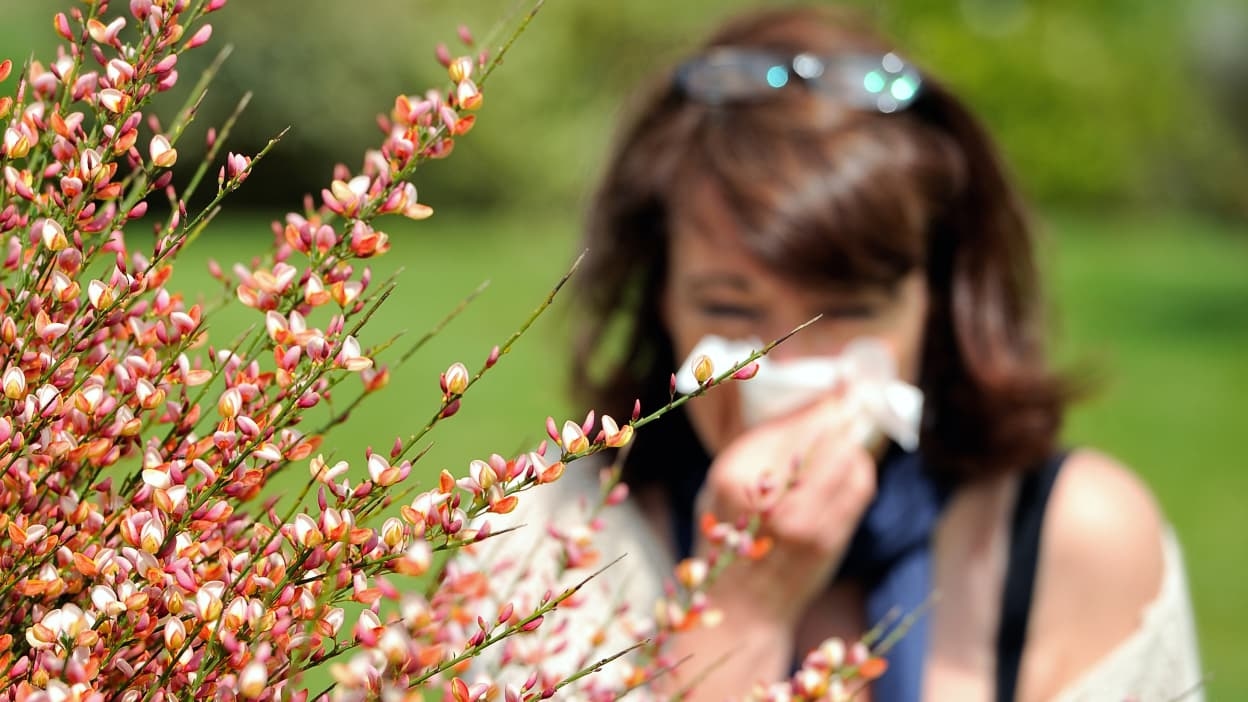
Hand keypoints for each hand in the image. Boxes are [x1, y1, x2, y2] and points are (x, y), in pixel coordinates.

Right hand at [696, 391, 876, 628]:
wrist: (741, 606)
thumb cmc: (729, 538)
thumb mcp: (722, 485)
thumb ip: (758, 448)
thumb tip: (810, 404)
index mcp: (733, 475)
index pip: (791, 423)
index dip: (821, 403)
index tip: (840, 388)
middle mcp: (768, 496)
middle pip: (824, 434)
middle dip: (842, 415)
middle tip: (853, 400)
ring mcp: (802, 520)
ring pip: (848, 455)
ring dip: (852, 442)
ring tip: (848, 438)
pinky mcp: (829, 538)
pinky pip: (860, 485)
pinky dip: (860, 469)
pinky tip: (852, 467)